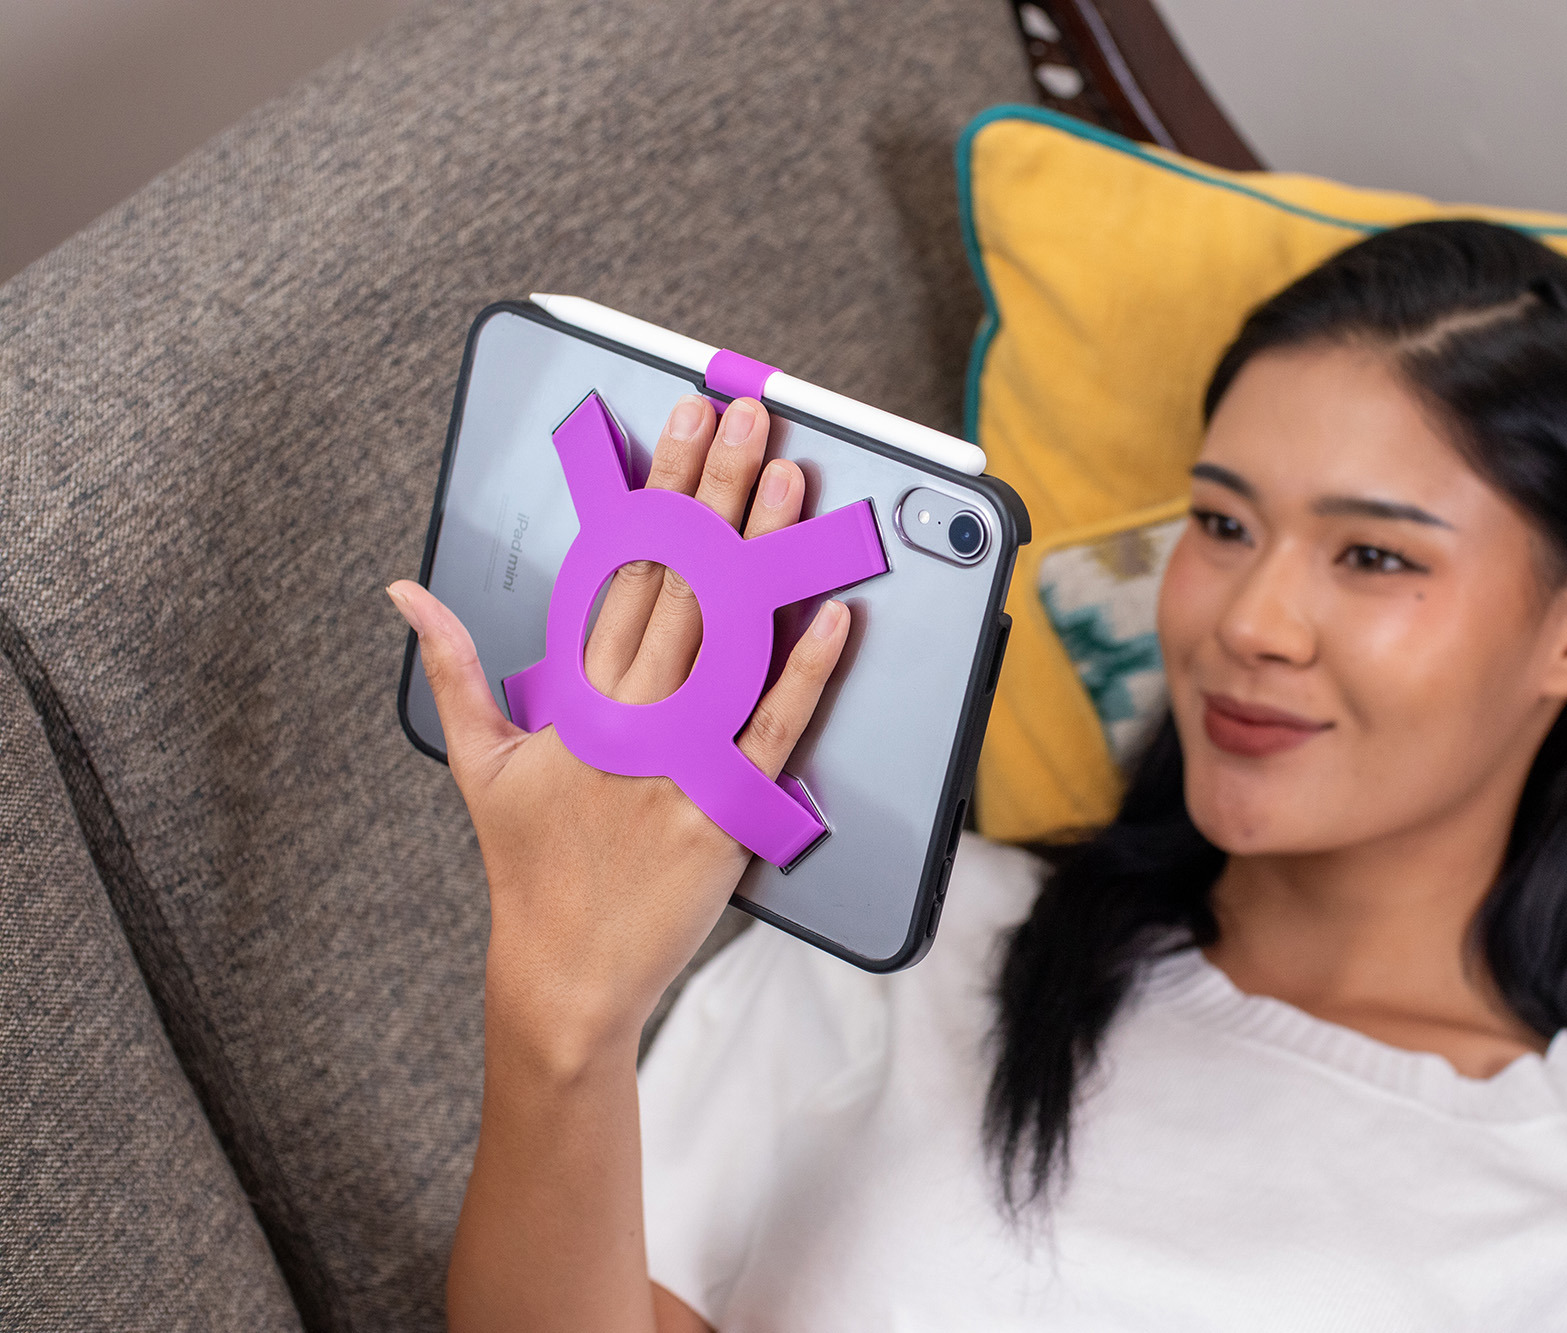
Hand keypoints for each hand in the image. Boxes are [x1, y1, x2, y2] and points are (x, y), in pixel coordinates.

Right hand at [390, 394, 849, 1065]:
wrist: (564, 972)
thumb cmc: (526, 866)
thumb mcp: (477, 762)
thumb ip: (450, 665)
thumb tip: (404, 591)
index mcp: (577, 695)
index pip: (625, 567)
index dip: (658, 490)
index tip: (681, 426)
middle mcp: (629, 716)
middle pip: (682, 581)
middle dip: (715, 491)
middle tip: (748, 415)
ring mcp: (679, 760)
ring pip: (728, 638)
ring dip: (762, 553)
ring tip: (791, 478)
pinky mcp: (723, 810)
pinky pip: (772, 730)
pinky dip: (804, 671)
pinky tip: (833, 611)